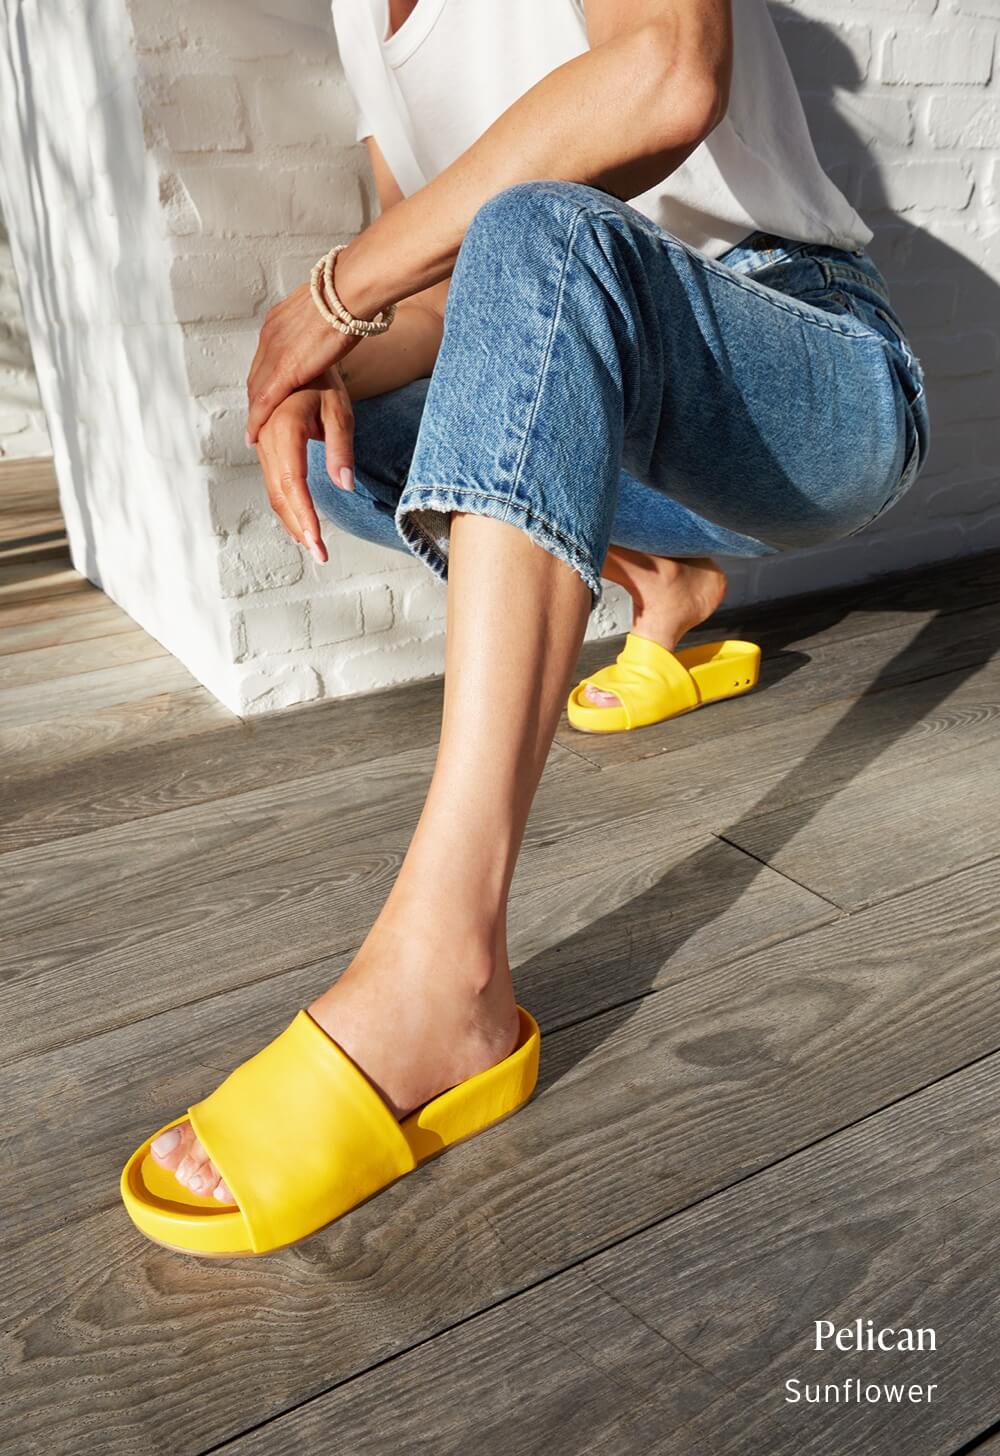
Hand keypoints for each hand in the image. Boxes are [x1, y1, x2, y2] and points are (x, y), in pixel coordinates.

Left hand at [246, 282, 360, 444]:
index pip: (265, 357)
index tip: (263, 394)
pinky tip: (253, 434)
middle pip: (256, 374)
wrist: (349, 290)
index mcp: (280, 320)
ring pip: (256, 389)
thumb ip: (318, 321)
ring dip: (254, 411)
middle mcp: (271, 335)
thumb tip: (326, 324)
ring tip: (253, 431)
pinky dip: (256, 419)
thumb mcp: (323, 309)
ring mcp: (275, 351)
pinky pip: (264, 400)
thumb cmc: (347, 294)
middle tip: (255, 419)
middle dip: (254, 398)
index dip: (262, 379)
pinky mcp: (285, 369)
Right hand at [255, 374, 355, 564]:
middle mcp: (266, 438)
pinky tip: (299, 522)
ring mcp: (261, 442)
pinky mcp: (264, 446)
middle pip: (280, 493)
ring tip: (311, 543)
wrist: (297, 360)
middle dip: (299, 526)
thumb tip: (344, 484)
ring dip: (291, 519)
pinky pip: (272, 481)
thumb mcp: (340, 410)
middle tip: (319, 554)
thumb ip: (340, 447)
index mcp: (284, 428)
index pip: (292, 483)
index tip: (317, 542)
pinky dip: (285, 504)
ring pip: (273, 491)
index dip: (304, 515)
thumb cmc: (322, 382)